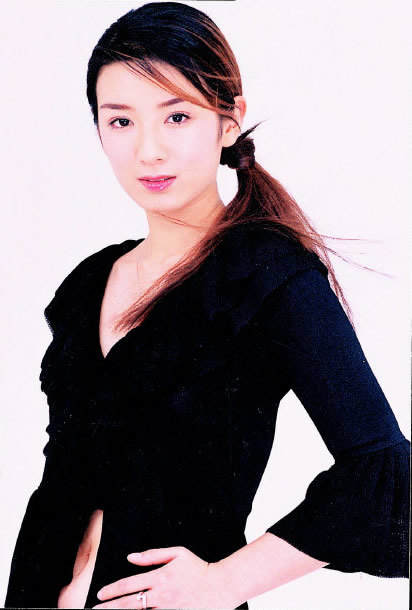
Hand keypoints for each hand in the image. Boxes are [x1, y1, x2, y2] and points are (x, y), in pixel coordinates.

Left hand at [92, 545, 237, 608]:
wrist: (221, 585)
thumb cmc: (198, 568)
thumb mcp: (177, 553)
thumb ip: (153, 555)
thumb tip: (131, 557)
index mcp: (160, 577)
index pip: (130, 585)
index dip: (113, 590)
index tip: (100, 594)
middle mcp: (161, 595)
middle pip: (129, 604)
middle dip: (110, 608)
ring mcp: (168, 609)